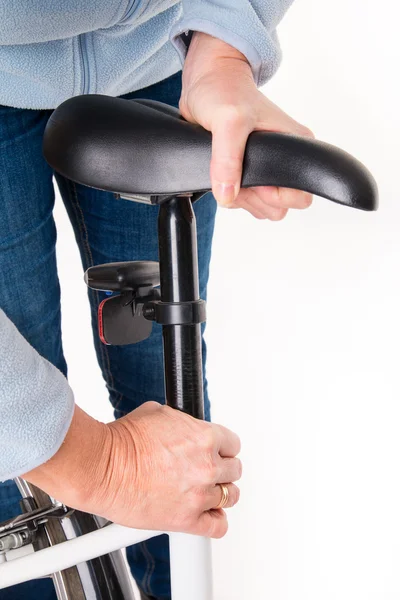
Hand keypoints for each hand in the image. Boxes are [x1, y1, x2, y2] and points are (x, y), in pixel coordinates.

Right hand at [23, 403, 241, 538]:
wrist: (103, 467)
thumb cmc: (123, 442)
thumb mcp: (159, 413)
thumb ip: (182, 423)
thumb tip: (184, 426)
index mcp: (204, 437)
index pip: (233, 444)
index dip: (223, 448)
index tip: (217, 452)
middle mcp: (207, 466)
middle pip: (234, 470)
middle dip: (221, 469)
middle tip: (206, 470)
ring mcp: (199, 494)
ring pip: (230, 497)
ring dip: (220, 493)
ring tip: (205, 491)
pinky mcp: (187, 520)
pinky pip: (217, 526)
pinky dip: (215, 521)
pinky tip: (207, 515)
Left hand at [179, 32, 314, 219]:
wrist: (205, 82)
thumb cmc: (225, 90)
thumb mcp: (228, 120)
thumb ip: (227, 158)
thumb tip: (227, 194)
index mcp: (296, 146)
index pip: (301, 194)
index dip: (278, 196)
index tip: (256, 181)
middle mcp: (285, 161)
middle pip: (280, 207)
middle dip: (256, 200)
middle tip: (236, 175)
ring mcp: (265, 170)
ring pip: (261, 207)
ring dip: (242, 199)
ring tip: (227, 171)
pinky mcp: (247, 174)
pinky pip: (245, 202)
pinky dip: (230, 196)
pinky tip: (222, 174)